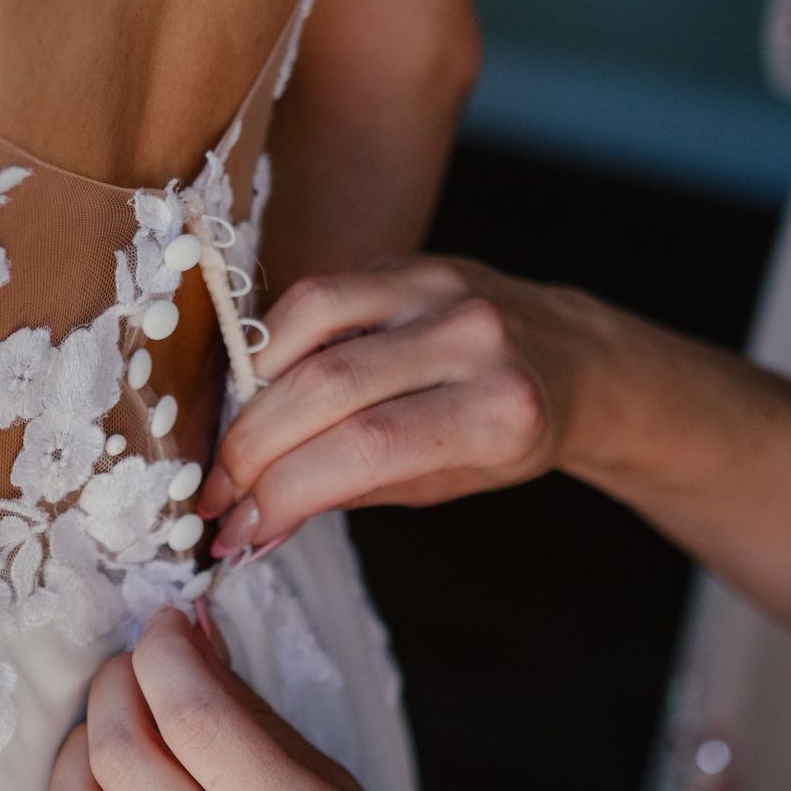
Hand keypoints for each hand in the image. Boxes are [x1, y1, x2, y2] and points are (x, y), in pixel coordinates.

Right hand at [195, 258, 581, 559]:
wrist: (573, 359)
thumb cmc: (508, 433)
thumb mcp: (448, 482)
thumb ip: (352, 492)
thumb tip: (253, 526)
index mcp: (498, 411)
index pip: (363, 449)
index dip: (283, 492)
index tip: (237, 530)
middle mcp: (472, 337)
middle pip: (324, 387)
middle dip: (252, 449)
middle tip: (217, 494)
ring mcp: (439, 286)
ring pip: (307, 322)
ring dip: (251, 390)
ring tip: (237, 441)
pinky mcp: (408, 261)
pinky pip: (318, 295)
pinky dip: (275, 344)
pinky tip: (265, 387)